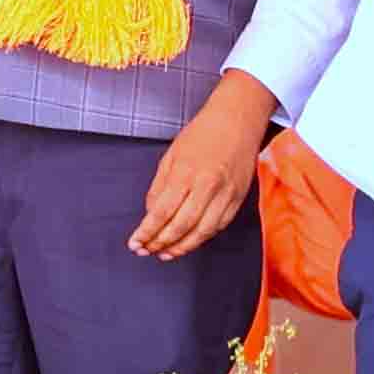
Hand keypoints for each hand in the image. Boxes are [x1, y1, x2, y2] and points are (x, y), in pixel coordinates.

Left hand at [130, 70, 270, 257]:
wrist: (238, 120)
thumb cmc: (203, 134)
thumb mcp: (171, 156)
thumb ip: (159, 187)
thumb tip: (152, 214)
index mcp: (187, 173)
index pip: (162, 212)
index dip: (147, 232)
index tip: (135, 243)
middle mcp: (208, 185)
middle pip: (181, 226)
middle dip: (160, 243)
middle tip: (146, 251)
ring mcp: (227, 193)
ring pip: (203, 231)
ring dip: (182, 247)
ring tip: (165, 253)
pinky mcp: (239, 197)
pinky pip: (220, 225)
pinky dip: (203, 237)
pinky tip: (190, 241)